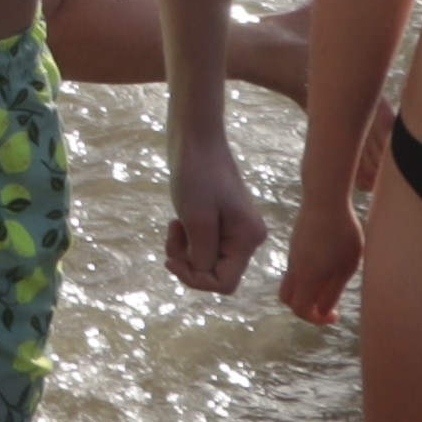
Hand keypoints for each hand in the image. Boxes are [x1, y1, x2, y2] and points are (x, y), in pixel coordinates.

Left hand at [163, 130, 263, 295]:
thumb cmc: (196, 174)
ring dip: (184, 250)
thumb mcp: (197, 221)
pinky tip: (177, 221)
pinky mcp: (221, 222)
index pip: (224, 283)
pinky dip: (186, 240)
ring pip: (205, 261)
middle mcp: (247, 238)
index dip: (195, 279)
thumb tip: (203, 275)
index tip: (172, 260)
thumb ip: (202, 255)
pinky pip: (202, 246)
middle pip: (214, 273)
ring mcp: (235, 230)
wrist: (194, 137)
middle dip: (188, 262)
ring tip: (174, 225)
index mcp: (248, 238)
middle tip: (172, 234)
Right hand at [281, 174, 364, 327]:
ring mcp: (292, 254)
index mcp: (307, 279)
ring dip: (307, 289)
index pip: (301, 310)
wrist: (325, 200)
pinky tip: (327, 261)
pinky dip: (307, 274)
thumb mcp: (346, 268)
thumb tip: (323, 310)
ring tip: (331, 281)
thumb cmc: (342, 235)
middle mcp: (294, 269)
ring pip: (292, 281)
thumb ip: (333, 292)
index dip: (316, 319)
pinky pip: (296, 266)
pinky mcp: (295, 242)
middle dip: (305, 307)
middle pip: (288, 298)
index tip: (334, 315)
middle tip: (326, 304)